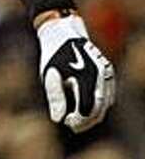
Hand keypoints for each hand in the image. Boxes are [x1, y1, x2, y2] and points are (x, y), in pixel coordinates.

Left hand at [37, 14, 114, 132]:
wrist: (63, 32)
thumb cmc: (53, 54)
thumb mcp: (49, 75)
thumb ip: (55, 98)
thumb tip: (58, 119)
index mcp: (85, 77)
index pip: (87, 109)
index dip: (79, 120)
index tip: (67, 123)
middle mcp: (100, 76)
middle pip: (98, 108)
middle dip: (86, 120)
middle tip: (72, 126)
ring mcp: (106, 73)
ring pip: (105, 102)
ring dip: (93, 113)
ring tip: (77, 119)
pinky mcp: (107, 71)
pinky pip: (107, 93)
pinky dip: (99, 103)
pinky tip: (85, 107)